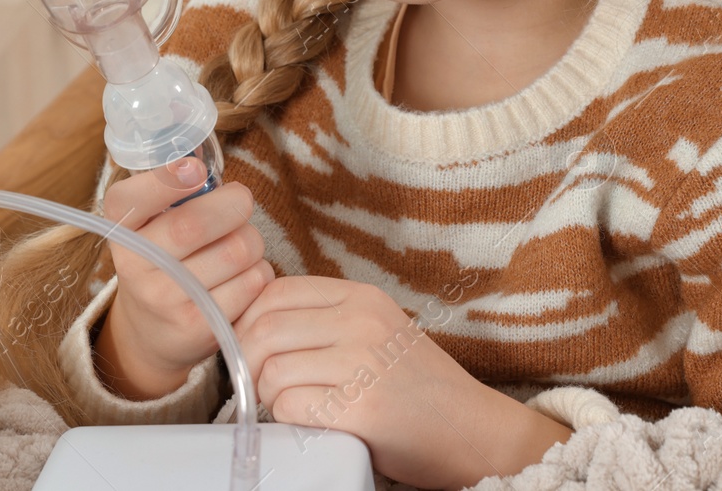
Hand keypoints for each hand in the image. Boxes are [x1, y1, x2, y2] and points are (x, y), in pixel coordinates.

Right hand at [95, 157, 274, 399]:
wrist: (152, 333)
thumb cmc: (164, 260)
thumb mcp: (151, 226)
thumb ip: (174, 193)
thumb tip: (202, 163)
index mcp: (121, 230)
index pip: (130, 200)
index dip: (166, 181)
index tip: (196, 170)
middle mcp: (134, 266)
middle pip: (196, 223)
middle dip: (234, 204)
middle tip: (240, 203)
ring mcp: (163, 300)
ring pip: (237, 250)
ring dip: (252, 240)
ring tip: (240, 246)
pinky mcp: (198, 326)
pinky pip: (253, 281)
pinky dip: (259, 271)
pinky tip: (242, 277)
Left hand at [233, 275, 523, 488]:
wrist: (473, 429)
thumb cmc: (418, 386)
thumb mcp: (377, 330)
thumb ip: (327, 320)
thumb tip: (255, 325)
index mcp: (362, 297)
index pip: (276, 291)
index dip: (249, 320)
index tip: (251, 346)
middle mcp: (362, 322)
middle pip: (265, 328)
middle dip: (248, 361)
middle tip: (262, 383)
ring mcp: (363, 364)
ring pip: (272, 369)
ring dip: (267, 394)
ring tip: (288, 404)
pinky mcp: (361, 408)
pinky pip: (291, 407)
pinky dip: (287, 418)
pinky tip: (311, 421)